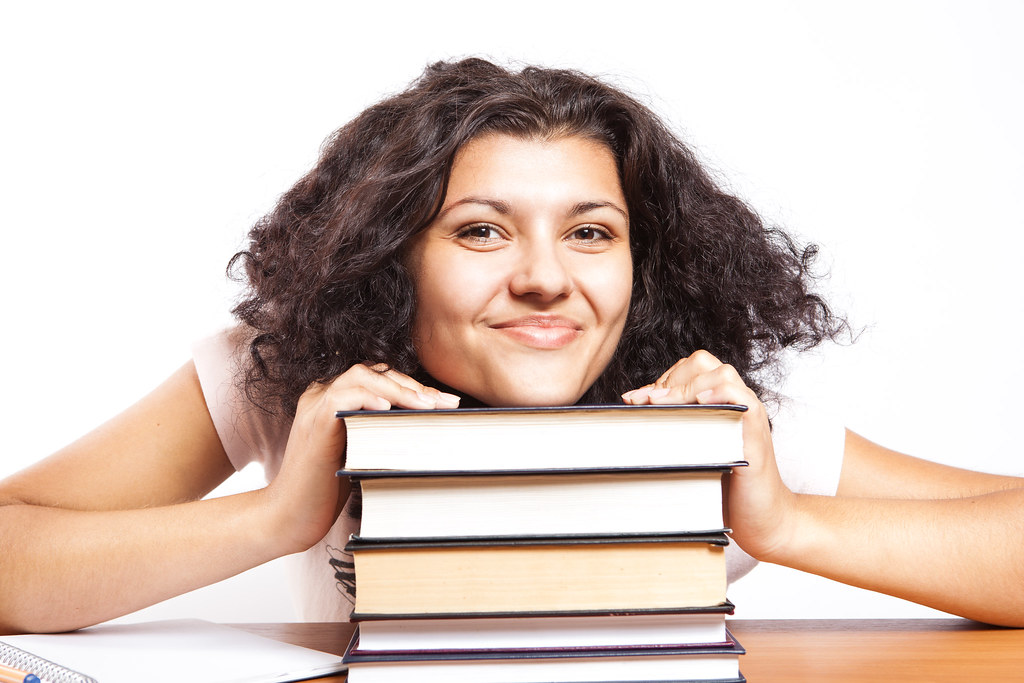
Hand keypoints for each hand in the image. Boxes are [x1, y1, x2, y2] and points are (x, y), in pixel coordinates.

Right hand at [265, 365, 459, 553]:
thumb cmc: (328, 490)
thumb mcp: (362, 452)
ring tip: (427, 406)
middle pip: (374, 373)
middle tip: (445, 403)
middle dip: (414, 385)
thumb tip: (426, 424)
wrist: (289, 517)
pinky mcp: (313, 424)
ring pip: (361, 377)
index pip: (380, 378)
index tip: (446, 402)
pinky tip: (389, 410)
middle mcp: (323, 396)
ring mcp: (316, 407)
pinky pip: (341, 398)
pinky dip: (368, 398)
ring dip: (399, 389)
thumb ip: (381, 432)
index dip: (414, 387)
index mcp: (335, 399)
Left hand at [621, 351, 796, 560]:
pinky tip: (699, 402)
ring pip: (722, 374)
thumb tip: (634, 402)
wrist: (763, 521)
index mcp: (719, 403)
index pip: (690, 369)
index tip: (636, 400)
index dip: (661, 379)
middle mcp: (735, 404)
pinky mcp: (756, 435)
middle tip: (646, 403)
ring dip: (685, 386)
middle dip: (669, 379)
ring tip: (660, 403)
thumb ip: (672, 425)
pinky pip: (740, 398)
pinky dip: (719, 392)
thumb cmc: (724, 487)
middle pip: (703, 364)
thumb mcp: (691, 450)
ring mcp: (748, 416)